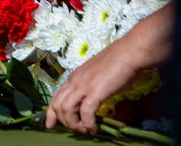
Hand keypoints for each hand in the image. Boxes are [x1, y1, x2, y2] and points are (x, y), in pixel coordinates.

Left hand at [44, 5, 172, 132]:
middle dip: (64, 121)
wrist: (130, 52)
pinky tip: (94, 127)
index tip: (50, 125)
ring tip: (85, 129)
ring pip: (66, 109)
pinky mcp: (96, 90)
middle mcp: (76, 80)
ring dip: (74, 124)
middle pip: (57, 105)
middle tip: (77, 128)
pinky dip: (88, 123)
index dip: (50, 113)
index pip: (56, 96)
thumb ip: (90, 86)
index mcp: (75, 76)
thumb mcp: (97, 75)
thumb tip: (89, 100)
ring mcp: (84, 84)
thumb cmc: (118, 62)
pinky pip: (86, 112)